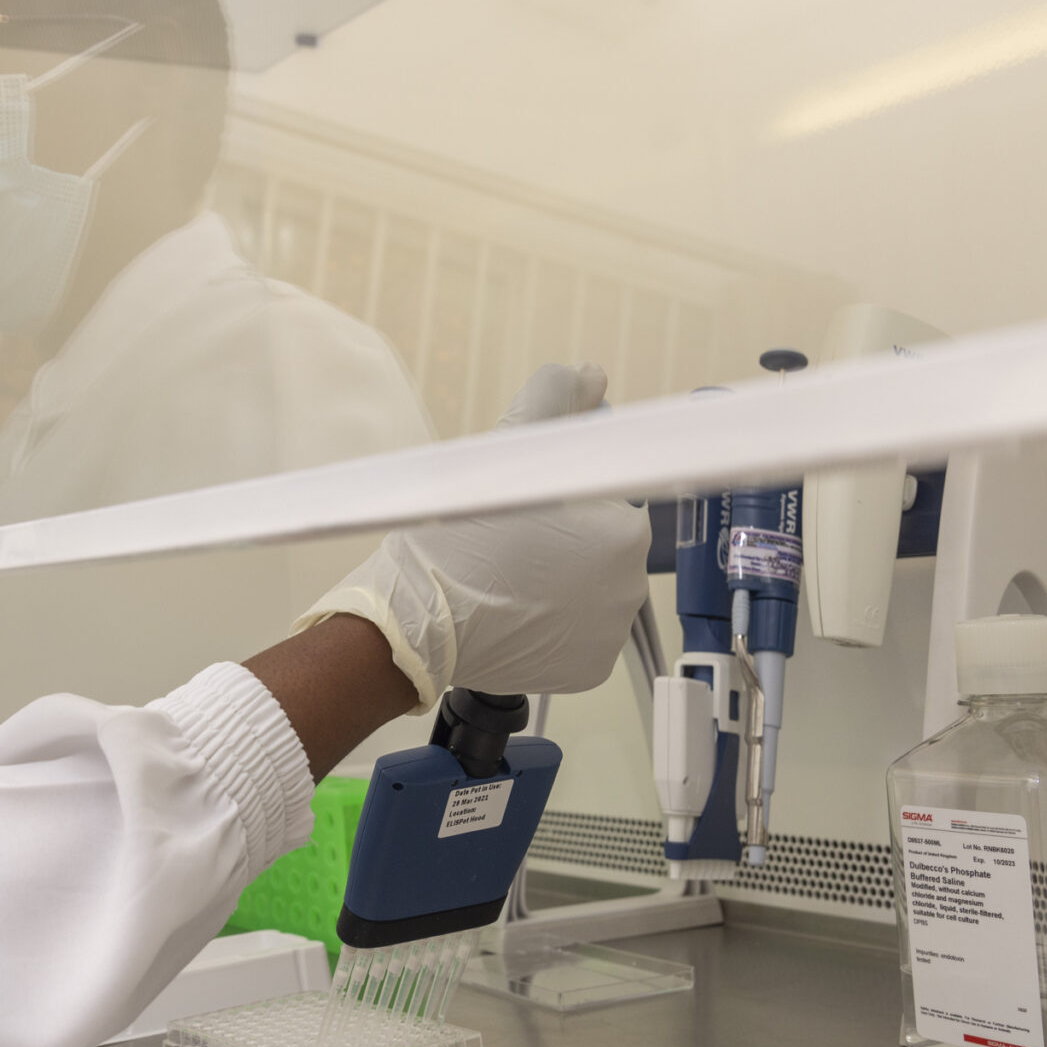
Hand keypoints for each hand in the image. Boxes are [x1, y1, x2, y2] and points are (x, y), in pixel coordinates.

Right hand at [295, 363, 651, 707]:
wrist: (415, 626)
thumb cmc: (456, 544)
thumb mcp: (503, 453)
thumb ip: (554, 400)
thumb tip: (590, 375)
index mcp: (624, 532)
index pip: (603, 496)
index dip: (561, 494)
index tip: (525, 503)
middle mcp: (631, 588)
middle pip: (600, 543)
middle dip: (565, 537)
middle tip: (508, 539)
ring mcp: (610, 635)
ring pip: (591, 587)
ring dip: (561, 577)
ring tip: (507, 575)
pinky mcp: (588, 670)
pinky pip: (579, 631)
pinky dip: (555, 622)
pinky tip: (516, 610)